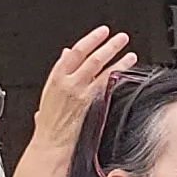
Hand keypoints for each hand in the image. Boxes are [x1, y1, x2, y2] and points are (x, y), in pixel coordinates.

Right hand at [30, 27, 131, 152]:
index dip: (90, 40)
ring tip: (128, 50)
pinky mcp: (88, 103)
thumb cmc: (48, 124)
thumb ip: (60, 72)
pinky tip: (126, 71)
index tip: (101, 32)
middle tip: (120, 37)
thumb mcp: (49, 93)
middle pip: (89, 56)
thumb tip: (66, 54)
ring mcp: (79, 92)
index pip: (74, 52)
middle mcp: (67, 82)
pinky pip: (105, 85)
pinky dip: (116, 75)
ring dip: (115, 57)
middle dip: (106, 44)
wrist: (50, 144)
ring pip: (99, 67)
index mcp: (55, 78)